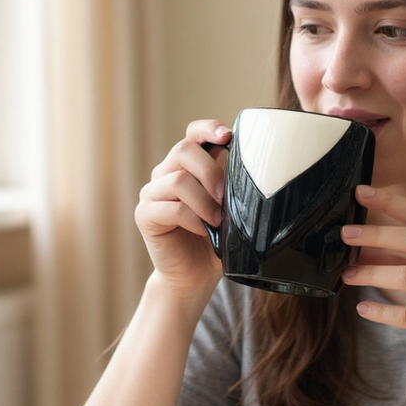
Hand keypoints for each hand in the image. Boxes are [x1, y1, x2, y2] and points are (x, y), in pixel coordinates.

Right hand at [134, 119, 230, 297]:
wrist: (194, 276)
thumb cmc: (215, 240)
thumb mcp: (231, 209)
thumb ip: (235, 188)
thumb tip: (260, 172)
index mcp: (189, 165)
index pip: (193, 133)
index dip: (208, 129)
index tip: (228, 136)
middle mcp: (166, 173)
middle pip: (183, 150)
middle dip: (210, 172)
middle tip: (225, 197)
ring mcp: (152, 193)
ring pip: (178, 180)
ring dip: (205, 201)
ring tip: (218, 221)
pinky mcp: (145, 215)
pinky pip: (172, 208)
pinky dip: (194, 220)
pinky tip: (203, 231)